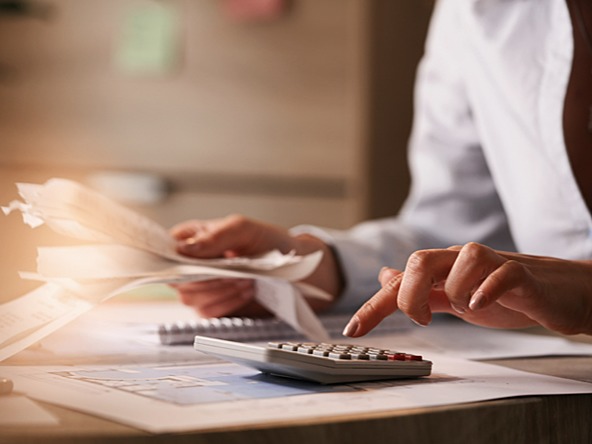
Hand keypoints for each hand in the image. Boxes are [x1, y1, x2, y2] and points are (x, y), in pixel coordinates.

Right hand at [170, 214, 342, 316]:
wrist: (296, 268)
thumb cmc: (269, 242)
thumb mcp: (244, 229)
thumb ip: (215, 236)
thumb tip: (184, 249)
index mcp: (192, 238)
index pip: (165, 250)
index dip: (172, 259)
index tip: (190, 263)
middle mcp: (192, 263)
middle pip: (177, 279)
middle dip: (207, 278)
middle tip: (233, 271)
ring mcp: (201, 287)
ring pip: (190, 298)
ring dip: (220, 291)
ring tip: (245, 279)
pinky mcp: (214, 306)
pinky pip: (207, 312)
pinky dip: (227, 303)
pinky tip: (245, 291)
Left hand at [343, 242, 591, 336]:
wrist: (559, 293)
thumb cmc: (505, 294)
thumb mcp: (453, 295)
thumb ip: (420, 288)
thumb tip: (384, 276)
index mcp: (443, 269)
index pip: (400, 281)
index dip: (374, 305)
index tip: (354, 330)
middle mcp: (462, 261)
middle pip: (421, 260)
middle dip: (410, 294)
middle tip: (422, 319)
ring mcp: (493, 264)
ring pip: (462, 259)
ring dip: (456, 291)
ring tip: (469, 307)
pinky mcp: (522, 275)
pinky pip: (501, 272)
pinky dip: (487, 288)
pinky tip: (480, 305)